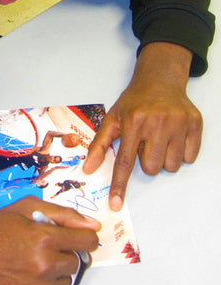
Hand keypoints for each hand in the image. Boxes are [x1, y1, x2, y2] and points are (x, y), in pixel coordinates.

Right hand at [0, 196, 99, 284]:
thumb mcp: (24, 208)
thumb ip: (62, 214)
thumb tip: (92, 225)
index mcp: (44, 237)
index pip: (88, 241)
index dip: (83, 237)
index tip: (76, 237)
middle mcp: (44, 265)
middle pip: (77, 261)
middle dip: (64, 252)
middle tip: (41, 247)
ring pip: (67, 280)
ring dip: (55, 271)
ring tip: (30, 261)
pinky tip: (28, 277)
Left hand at [83, 42, 201, 210]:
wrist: (159, 80)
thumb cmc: (134, 102)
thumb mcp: (112, 119)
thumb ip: (99, 144)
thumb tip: (88, 169)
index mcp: (133, 122)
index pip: (124, 161)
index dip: (120, 185)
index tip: (116, 204)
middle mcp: (156, 123)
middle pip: (151, 168)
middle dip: (146, 161)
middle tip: (145, 144)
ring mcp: (178, 123)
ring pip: (171, 166)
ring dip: (163, 158)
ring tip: (158, 139)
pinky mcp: (195, 124)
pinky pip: (189, 157)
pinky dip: (180, 153)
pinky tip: (173, 136)